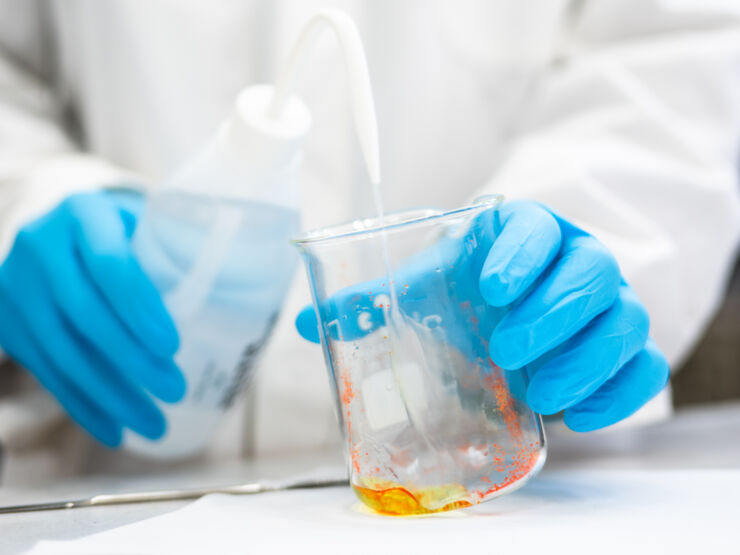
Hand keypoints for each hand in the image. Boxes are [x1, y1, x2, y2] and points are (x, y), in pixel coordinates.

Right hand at [0, 191, 184, 445]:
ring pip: (62, 351)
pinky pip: (46, 372)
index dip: (139, 307)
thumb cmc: (126, 232)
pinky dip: (83, 405)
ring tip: (153, 423)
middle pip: (84, 313)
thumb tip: (240, 291)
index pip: (109, 263)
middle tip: (174, 391)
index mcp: (83, 212)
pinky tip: (114, 429)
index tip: (172, 346)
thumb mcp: (148, 225)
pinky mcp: (7, 322)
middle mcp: (41, 245)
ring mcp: (16, 286)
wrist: (61, 234)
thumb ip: (177, 251)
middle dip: (131, 360)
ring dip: (111, 395)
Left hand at [296, 200, 668, 431]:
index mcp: (527, 233)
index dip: (522, 252)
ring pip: (624, 320)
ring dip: (584, 359)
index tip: (489, 286)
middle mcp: (576, 261)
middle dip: (551, 312)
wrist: (517, 305)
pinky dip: (620, 392)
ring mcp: (609, 303)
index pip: (538, 225)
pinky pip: (644, 366)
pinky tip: (579, 414)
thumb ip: (372, 301)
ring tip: (537, 391)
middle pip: (591, 272)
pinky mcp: (626, 347)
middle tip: (506, 348)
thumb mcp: (425, 286)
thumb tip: (308, 323)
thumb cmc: (468, 291)